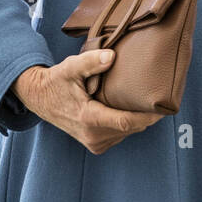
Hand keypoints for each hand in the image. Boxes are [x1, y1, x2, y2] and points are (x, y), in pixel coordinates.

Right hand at [13, 51, 164, 154]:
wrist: (38, 98)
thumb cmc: (56, 82)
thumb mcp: (70, 68)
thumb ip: (90, 61)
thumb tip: (111, 56)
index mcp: (89, 119)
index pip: (126, 122)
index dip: (148, 117)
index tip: (163, 109)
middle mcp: (92, 135)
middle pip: (131, 128)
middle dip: (147, 116)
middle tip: (160, 99)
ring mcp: (93, 143)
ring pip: (127, 133)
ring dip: (137, 120)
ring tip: (145, 102)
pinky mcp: (94, 144)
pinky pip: (119, 135)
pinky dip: (127, 124)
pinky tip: (129, 110)